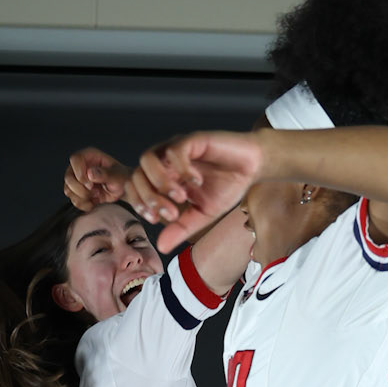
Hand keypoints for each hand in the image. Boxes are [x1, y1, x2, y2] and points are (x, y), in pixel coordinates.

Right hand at [63, 146, 131, 210]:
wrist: (121, 188)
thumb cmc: (121, 178)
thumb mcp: (118, 176)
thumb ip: (106, 174)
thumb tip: (90, 173)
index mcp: (89, 155)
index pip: (75, 159)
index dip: (80, 173)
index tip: (90, 184)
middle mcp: (79, 166)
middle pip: (68, 178)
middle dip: (82, 190)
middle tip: (96, 191)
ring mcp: (75, 178)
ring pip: (68, 191)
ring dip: (83, 198)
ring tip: (97, 195)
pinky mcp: (76, 190)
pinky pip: (73, 200)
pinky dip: (84, 204)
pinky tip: (94, 201)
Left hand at [127, 131, 264, 251]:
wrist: (252, 168)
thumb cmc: (226, 187)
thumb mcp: (201, 215)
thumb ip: (180, 228)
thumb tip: (162, 247)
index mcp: (162, 177)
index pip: (135, 187)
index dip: (139, 204)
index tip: (155, 219)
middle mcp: (164, 161)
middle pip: (136, 174)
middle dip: (149, 198)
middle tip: (172, 213)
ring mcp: (177, 148)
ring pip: (148, 159)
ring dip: (160, 182)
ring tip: (181, 197)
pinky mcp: (193, 139)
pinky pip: (175, 151)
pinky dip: (183, 169)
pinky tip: (197, 181)